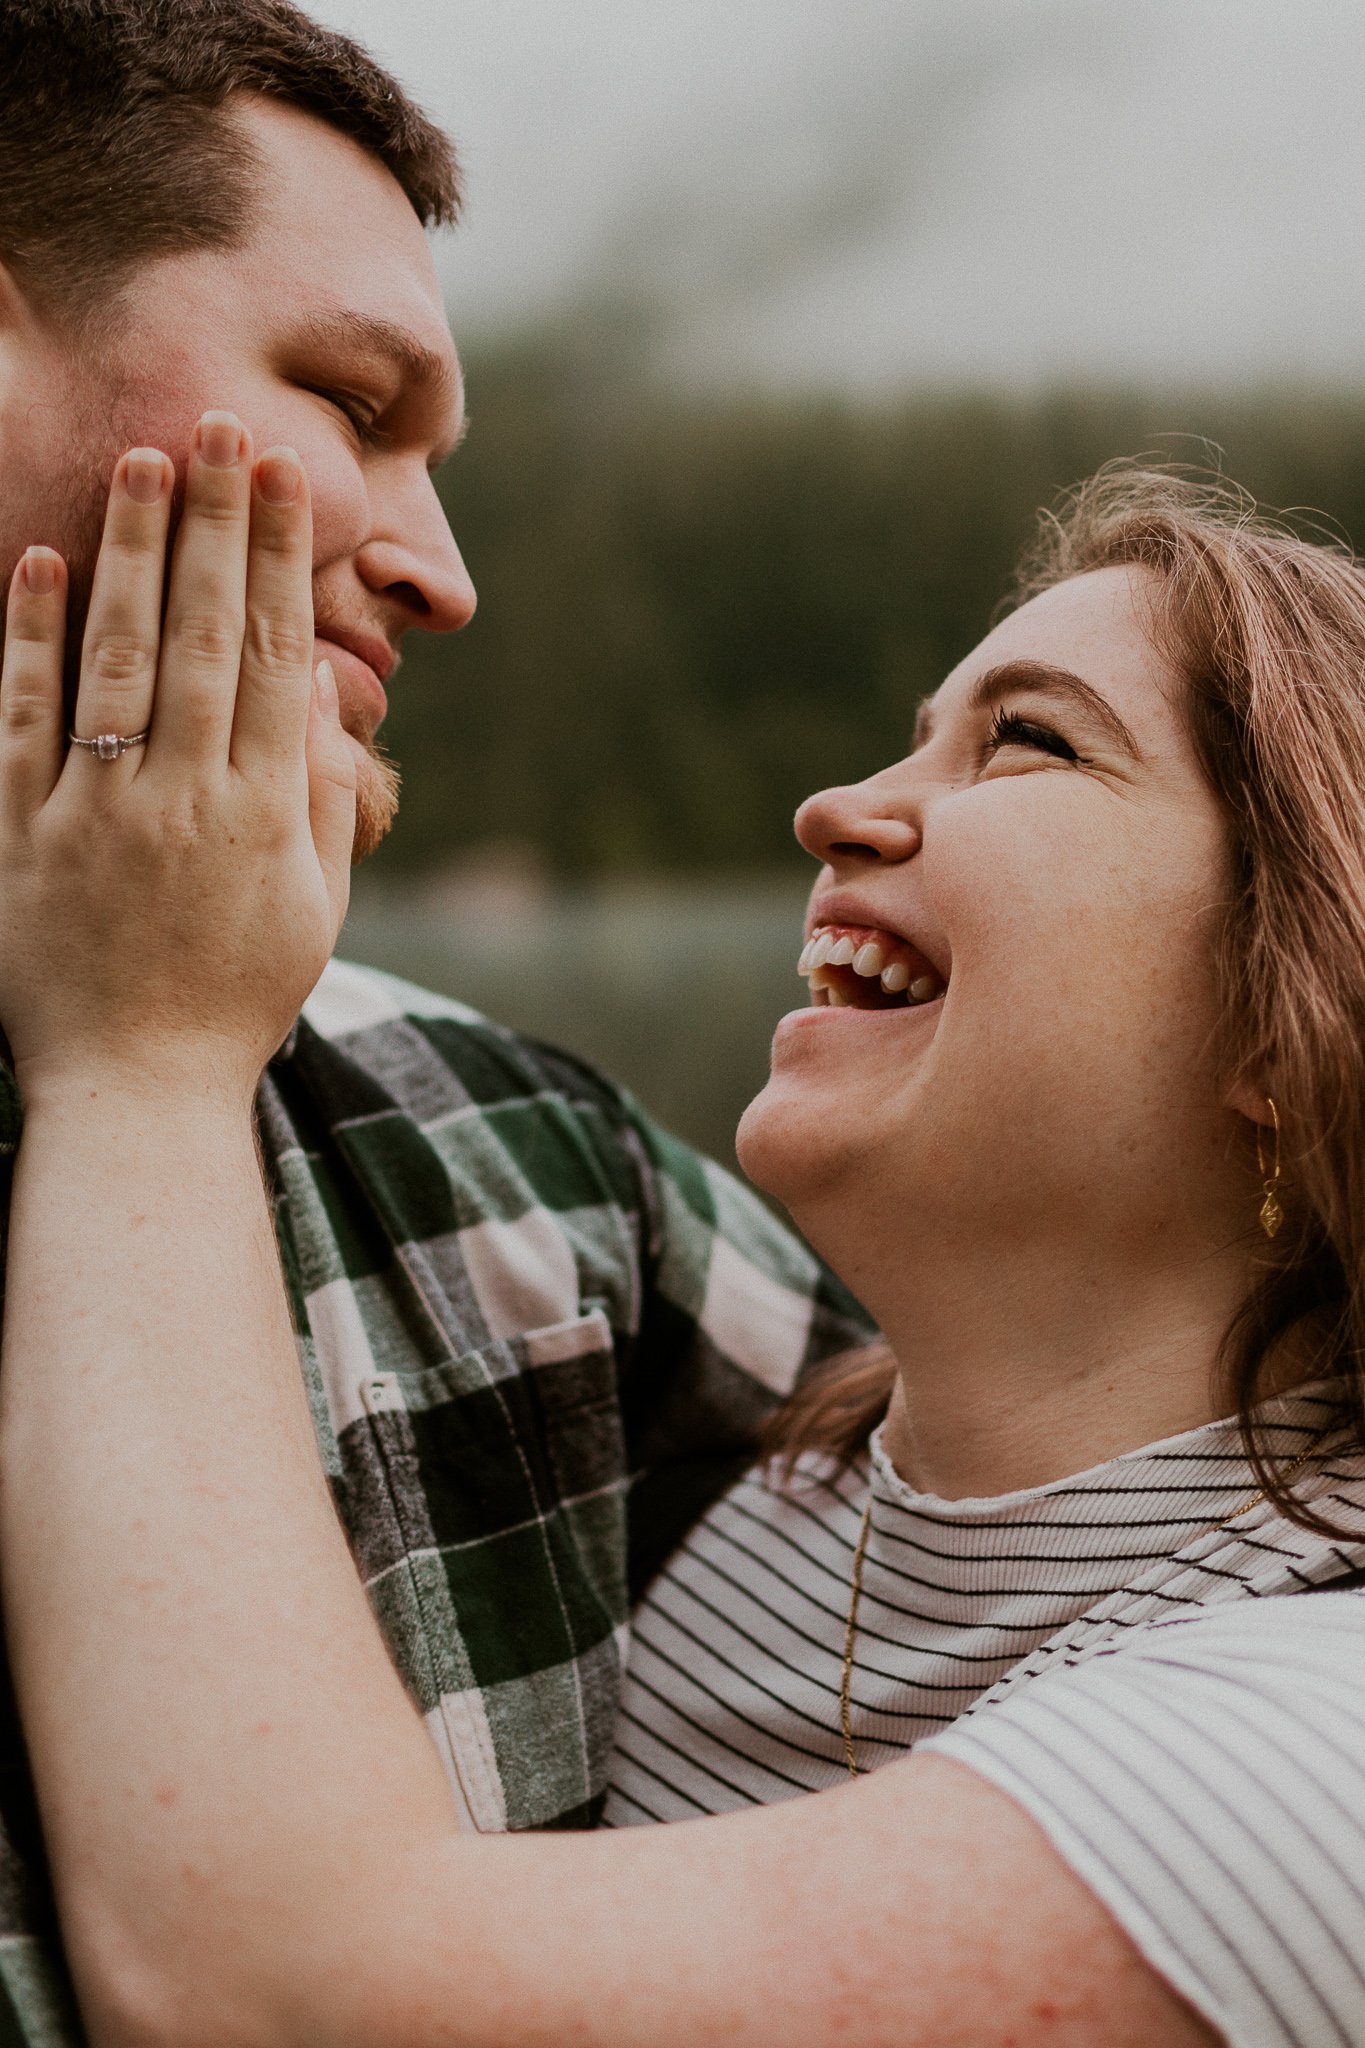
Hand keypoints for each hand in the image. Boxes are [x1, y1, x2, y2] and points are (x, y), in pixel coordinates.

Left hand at [0, 412, 356, 1109]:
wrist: (135, 1094)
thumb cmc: (236, 1003)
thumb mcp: (315, 915)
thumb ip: (328, 810)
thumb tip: (333, 716)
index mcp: (266, 817)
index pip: (280, 659)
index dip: (281, 562)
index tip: (283, 480)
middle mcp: (188, 801)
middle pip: (209, 637)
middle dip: (215, 523)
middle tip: (219, 423)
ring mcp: (100, 815)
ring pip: (121, 659)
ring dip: (133, 553)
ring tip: (142, 458)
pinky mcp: (24, 837)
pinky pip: (26, 722)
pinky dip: (30, 640)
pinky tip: (40, 562)